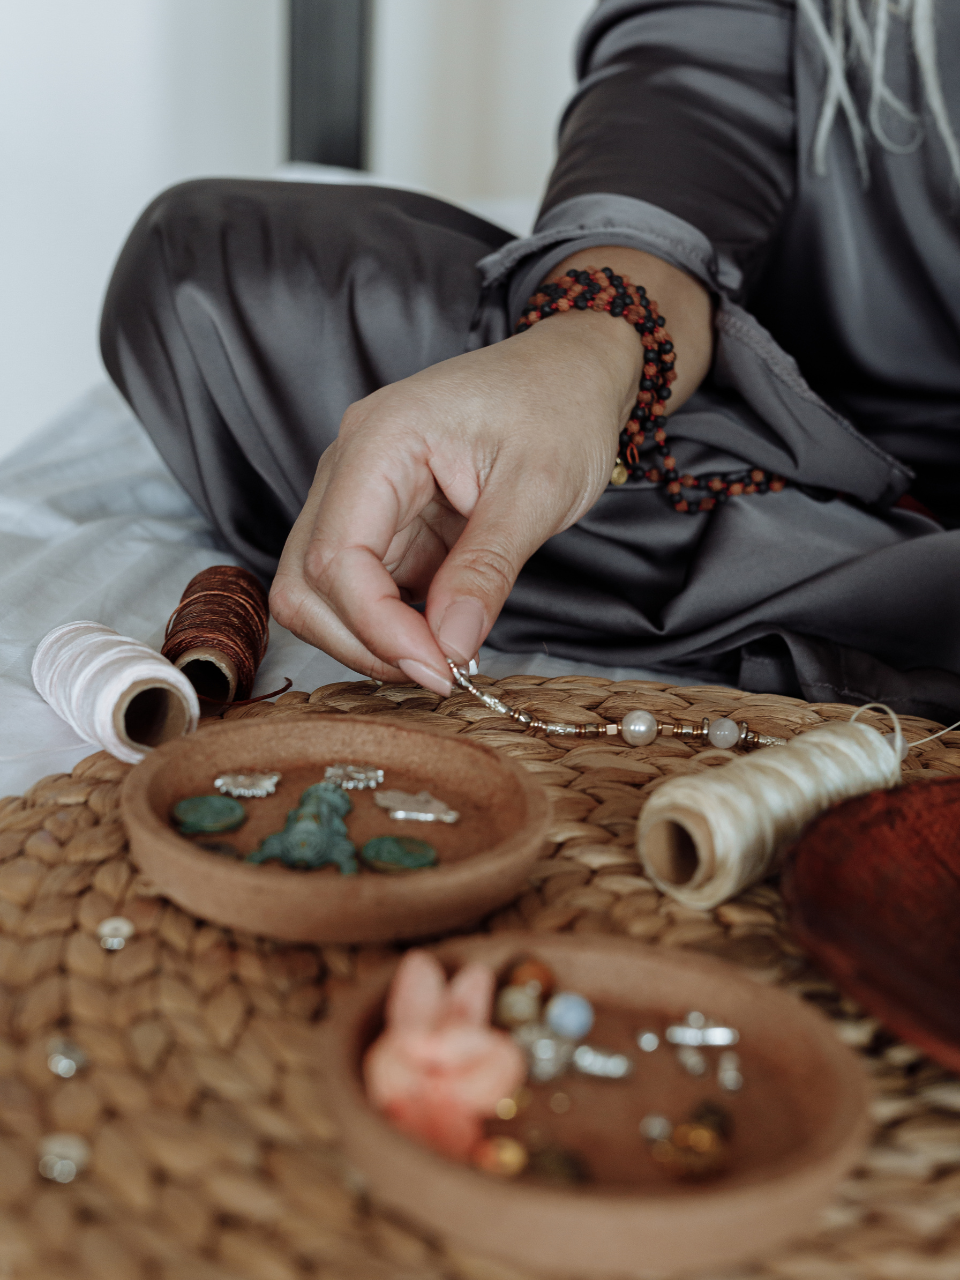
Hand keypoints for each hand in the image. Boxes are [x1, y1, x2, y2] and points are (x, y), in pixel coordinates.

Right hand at [269, 249, 710, 693]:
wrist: (571, 373)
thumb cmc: (559, 407)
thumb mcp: (539, 490)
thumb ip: (487, 570)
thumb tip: (448, 648)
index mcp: (380, 440)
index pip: (336, 557)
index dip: (377, 628)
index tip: (439, 670)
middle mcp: (351, 467)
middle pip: (306, 582)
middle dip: (363, 642)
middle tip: (442, 672)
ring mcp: (360, 497)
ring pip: (322, 594)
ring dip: (373, 639)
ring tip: (447, 655)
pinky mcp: (383, 524)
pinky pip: (361, 589)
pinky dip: (391, 626)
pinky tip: (443, 634)